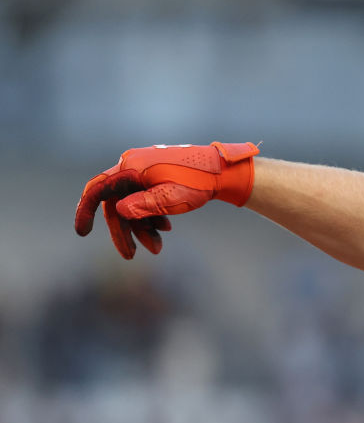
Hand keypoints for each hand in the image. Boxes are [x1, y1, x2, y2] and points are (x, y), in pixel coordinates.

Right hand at [75, 142, 259, 258]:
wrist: (222, 171)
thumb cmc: (198, 183)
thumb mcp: (171, 198)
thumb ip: (143, 205)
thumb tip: (118, 211)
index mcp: (131, 168)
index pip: (97, 190)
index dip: (85, 211)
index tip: (82, 233)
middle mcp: (133, 166)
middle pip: (116, 203)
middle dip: (125, 231)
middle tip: (132, 256)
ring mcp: (144, 170)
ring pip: (132, 204)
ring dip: (142, 227)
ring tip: (158, 247)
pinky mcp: (155, 176)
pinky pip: (144, 199)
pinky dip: (152, 217)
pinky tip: (166, 229)